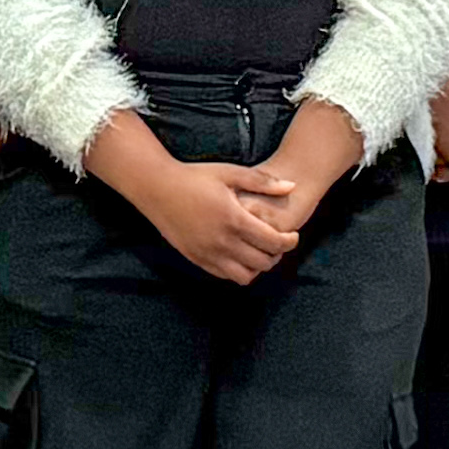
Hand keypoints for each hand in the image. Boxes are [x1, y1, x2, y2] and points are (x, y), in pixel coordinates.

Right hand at [86, 108, 306, 284]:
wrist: (156, 188)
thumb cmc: (195, 176)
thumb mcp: (230, 173)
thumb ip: (262, 181)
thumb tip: (292, 186)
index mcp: (234, 220)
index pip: (274, 242)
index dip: (289, 242)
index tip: (292, 235)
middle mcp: (222, 242)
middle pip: (263, 262)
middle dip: (277, 254)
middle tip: (277, 242)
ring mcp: (208, 253)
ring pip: (245, 276)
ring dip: (257, 267)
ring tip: (258, 251)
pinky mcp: (196, 259)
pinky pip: (225, 275)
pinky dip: (238, 269)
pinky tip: (239, 254)